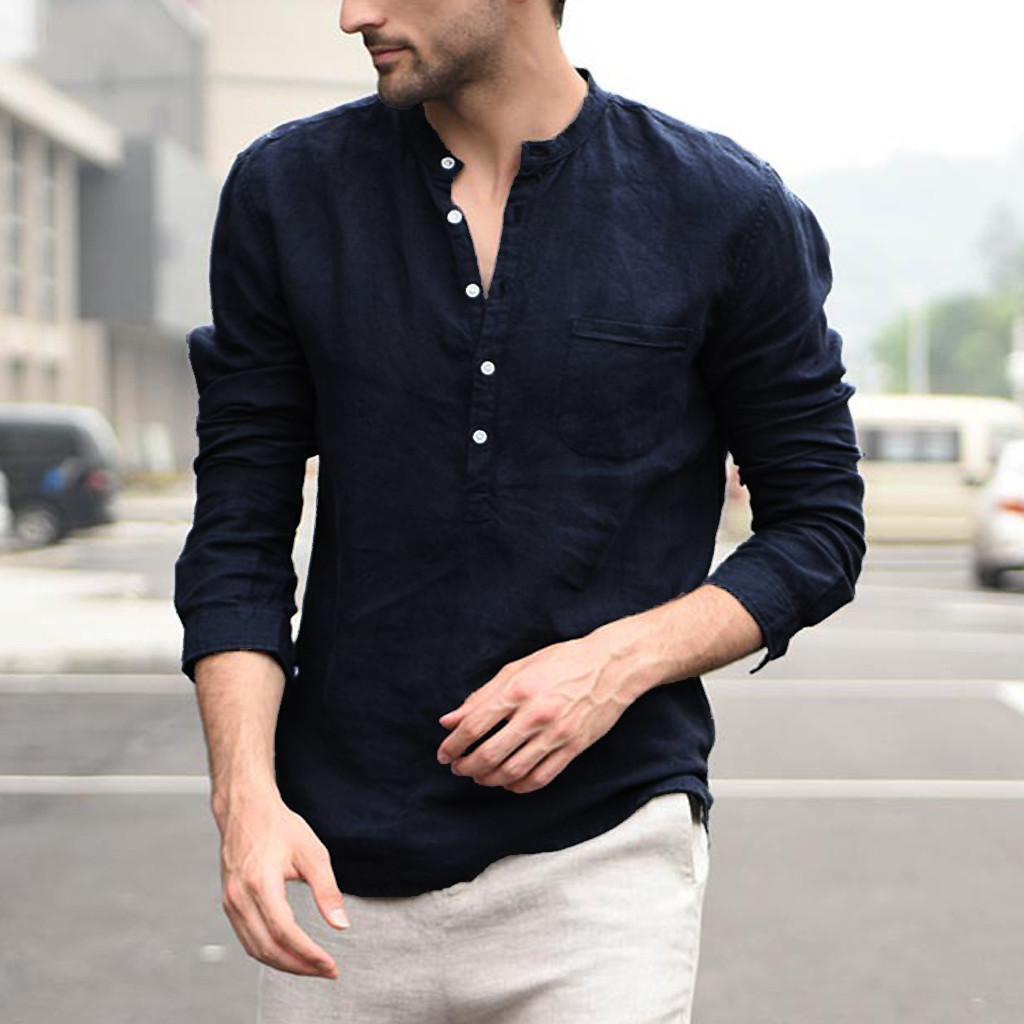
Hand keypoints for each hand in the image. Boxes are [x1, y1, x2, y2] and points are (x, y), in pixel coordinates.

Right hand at [217, 788, 349, 978]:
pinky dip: (269, 952)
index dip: (308, 954)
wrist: (246, 809)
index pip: (284, 932)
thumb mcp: (312, 853)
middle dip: (299, 966)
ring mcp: (230, 902)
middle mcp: (240, 897)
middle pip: (268, 948)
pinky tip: (290, 953)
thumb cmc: (279, 827)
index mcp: (260, 883)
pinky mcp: (229, 904)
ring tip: (312, 966)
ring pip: (255, 949)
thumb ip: (327, 891)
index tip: (330, 965)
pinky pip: (247, 939)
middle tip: (326, 971)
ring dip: (284, 964)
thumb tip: (341, 925)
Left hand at [436, 631, 637, 793]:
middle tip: (458, 768)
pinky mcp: (573, 748)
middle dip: (467, 766)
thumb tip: (448, 721)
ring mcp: (556, 734)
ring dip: (488, 779)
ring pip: (512, 771)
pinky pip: (540, 778)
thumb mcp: (517, 668)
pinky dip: (518, 786)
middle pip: (489, 754)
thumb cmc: (560, 662)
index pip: (474, 727)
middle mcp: (535, 714)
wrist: (610, 666)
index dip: (452, 745)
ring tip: (479, 776)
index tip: (443, 754)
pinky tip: (508, 782)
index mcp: (517, 689)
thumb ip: (481, 696)